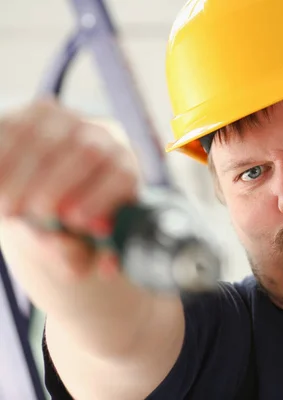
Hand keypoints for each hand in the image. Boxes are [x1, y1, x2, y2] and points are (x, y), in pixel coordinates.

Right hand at [0, 98, 138, 281]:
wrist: (43, 199)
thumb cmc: (67, 228)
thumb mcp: (79, 249)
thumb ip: (86, 256)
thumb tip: (105, 267)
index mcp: (124, 169)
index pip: (122, 175)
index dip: (102, 198)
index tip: (78, 223)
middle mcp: (101, 137)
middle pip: (87, 151)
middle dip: (59, 185)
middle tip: (38, 214)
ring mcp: (67, 121)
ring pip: (46, 136)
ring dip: (23, 174)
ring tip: (10, 209)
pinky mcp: (32, 114)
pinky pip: (12, 128)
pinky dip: (2, 158)